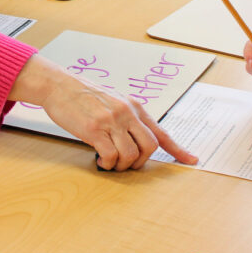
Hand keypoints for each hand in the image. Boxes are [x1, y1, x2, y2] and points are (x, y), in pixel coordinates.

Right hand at [11, 55, 196, 170]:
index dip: (178, 149)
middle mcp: (127, 112)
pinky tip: (98, 160)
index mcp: (134, 106)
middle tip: (126, 164)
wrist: (60, 86)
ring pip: (131, 155)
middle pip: (150, 147)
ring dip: (121, 166)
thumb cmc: (84, 96)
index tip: (191, 160)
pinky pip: (110, 156)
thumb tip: (138, 140)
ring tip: (109, 162)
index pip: (161, 132)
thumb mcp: (113, 102)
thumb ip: (128, 118)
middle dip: (140, 162)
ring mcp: (111, 120)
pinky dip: (106, 164)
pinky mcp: (94, 129)